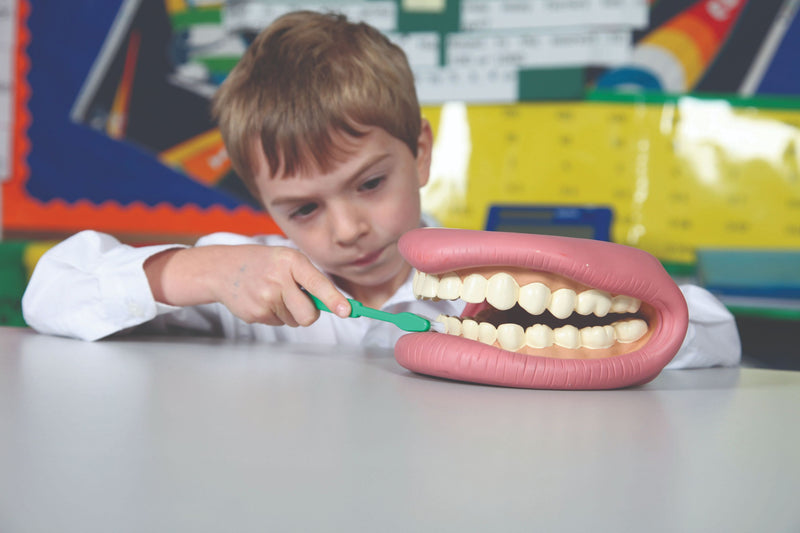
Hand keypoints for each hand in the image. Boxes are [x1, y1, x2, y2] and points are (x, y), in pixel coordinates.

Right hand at [145, 245, 350, 326]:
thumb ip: (310, 279)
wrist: (223, 269)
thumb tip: (338, 306)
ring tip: (273, 293)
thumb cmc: (264, 264)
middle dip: (309, 314)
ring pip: (294, 320)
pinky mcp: (255, 313)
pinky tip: (262, 299)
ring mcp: (265, 298)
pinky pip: (279, 323)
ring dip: (289, 312)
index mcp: (291, 261)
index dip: (334, 299)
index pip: (318, 283)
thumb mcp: (287, 260)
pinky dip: (274, 315)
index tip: (347, 311)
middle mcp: (279, 279)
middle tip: (298, 301)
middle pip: (309, 314)